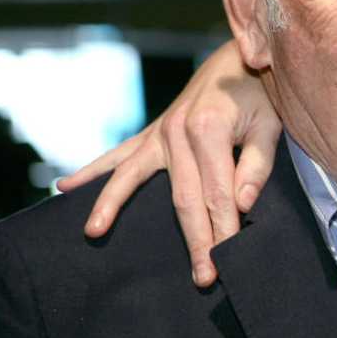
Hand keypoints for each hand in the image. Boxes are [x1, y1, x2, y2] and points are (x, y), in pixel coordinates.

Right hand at [58, 40, 280, 286]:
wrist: (241, 60)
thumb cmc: (261, 94)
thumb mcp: (270, 125)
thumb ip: (257, 166)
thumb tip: (241, 205)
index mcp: (209, 130)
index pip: (217, 194)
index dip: (224, 229)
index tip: (227, 260)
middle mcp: (178, 132)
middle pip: (184, 198)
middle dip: (195, 240)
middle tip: (202, 278)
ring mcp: (161, 132)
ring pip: (135, 178)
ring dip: (115, 207)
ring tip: (95, 233)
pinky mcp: (154, 133)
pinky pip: (120, 155)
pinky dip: (94, 170)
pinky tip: (66, 186)